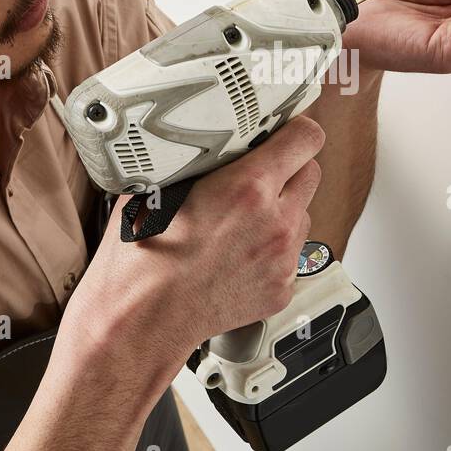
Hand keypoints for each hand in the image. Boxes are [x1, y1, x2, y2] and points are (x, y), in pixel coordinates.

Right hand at [65, 117, 326, 356]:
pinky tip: (238, 254)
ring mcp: (282, 259)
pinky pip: (292, 254)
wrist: (139, 320)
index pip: (306, 139)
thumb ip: (197, 160)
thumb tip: (208, 140)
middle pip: (311, 174)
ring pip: (304, 215)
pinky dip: (273, 249)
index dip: (296, 130)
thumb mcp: (159, 185)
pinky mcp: (282, 288)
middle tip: (259, 174)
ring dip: (283, 210)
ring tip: (241, 221)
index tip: (286, 130)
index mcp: (248, 188)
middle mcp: (275, 222)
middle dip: (289, 169)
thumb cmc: (141, 258)